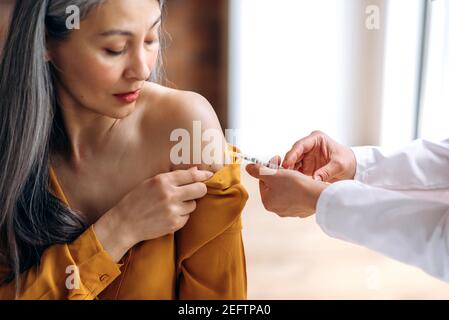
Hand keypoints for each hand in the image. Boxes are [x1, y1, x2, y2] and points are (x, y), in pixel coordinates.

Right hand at [94, 167, 212, 261]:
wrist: (124, 223)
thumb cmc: (136, 200)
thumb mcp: (151, 183)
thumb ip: (173, 177)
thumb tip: (195, 171)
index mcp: (163, 181)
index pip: (191, 175)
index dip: (203, 175)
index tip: (209, 175)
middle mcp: (170, 195)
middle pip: (200, 190)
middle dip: (200, 189)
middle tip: (195, 191)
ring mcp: (173, 210)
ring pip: (193, 205)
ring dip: (187, 204)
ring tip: (172, 205)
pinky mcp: (174, 224)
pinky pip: (187, 217)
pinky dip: (181, 216)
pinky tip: (168, 215)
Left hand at [246, 156, 328, 217]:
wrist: (317, 196)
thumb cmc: (295, 186)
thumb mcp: (273, 174)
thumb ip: (258, 171)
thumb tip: (248, 168)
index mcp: (267, 202)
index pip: (264, 181)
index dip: (269, 168)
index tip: (276, 161)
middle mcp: (277, 209)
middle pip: (274, 186)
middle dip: (279, 175)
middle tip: (287, 167)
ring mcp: (290, 211)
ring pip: (285, 191)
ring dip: (288, 181)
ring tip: (296, 175)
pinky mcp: (301, 210)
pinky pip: (296, 196)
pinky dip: (298, 189)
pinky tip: (303, 184)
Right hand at [282, 131, 356, 182]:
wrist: (352, 168)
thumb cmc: (347, 161)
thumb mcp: (339, 165)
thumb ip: (326, 171)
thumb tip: (314, 179)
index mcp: (316, 139)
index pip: (300, 145)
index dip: (292, 154)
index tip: (286, 164)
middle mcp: (309, 146)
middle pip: (293, 154)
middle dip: (288, 164)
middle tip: (283, 174)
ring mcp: (306, 156)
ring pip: (292, 163)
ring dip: (289, 171)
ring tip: (286, 180)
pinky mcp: (305, 166)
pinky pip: (296, 170)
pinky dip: (293, 176)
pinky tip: (291, 182)